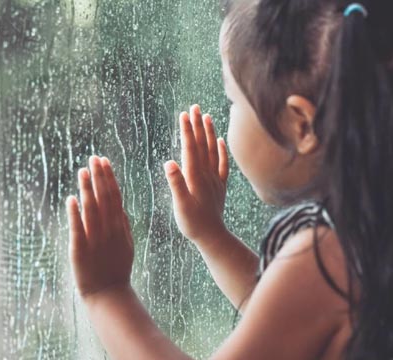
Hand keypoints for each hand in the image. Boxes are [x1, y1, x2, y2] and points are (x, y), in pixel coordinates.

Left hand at [66, 155, 133, 301]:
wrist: (108, 293)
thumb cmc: (117, 269)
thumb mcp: (127, 245)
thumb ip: (123, 226)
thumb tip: (121, 208)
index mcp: (119, 227)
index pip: (114, 196)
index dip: (109, 177)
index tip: (104, 161)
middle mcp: (108, 230)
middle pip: (104, 198)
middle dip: (98, 177)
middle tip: (93, 158)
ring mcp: (94, 239)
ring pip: (91, 209)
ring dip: (87, 189)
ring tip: (82, 171)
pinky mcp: (80, 250)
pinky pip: (77, 229)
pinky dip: (75, 214)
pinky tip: (71, 199)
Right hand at [163, 104, 229, 244]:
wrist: (212, 237)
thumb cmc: (192, 224)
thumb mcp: (180, 206)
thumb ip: (176, 184)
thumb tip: (169, 163)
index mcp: (195, 177)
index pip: (190, 149)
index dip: (187, 131)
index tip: (184, 114)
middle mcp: (207, 175)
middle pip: (202, 145)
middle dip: (198, 125)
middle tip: (194, 106)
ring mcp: (215, 179)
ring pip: (213, 151)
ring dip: (209, 133)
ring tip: (206, 116)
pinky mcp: (220, 186)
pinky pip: (223, 164)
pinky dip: (222, 151)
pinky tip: (221, 140)